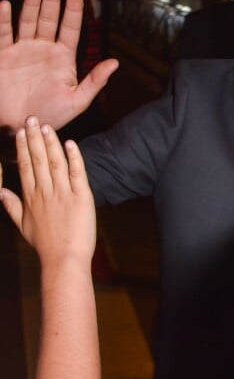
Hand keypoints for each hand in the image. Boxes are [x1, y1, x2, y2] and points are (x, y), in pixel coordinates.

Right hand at [0, 0, 118, 130]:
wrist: (21, 128)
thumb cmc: (51, 116)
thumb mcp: (77, 101)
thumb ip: (95, 82)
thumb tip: (115, 63)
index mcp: (63, 58)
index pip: (70, 28)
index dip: (73, 9)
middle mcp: (43, 50)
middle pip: (49, 19)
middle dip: (52, 0)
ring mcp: (22, 51)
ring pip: (28, 21)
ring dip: (32, 3)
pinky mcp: (2, 56)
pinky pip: (3, 34)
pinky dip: (3, 20)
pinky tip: (6, 5)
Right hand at [0, 116, 95, 267]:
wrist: (64, 258)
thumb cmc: (46, 244)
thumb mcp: (23, 226)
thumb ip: (12, 206)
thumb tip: (0, 191)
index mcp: (31, 197)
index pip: (25, 167)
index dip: (22, 148)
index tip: (20, 132)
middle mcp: (45, 192)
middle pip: (37, 160)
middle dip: (33, 138)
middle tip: (31, 119)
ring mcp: (63, 193)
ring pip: (55, 162)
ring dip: (50, 143)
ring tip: (45, 127)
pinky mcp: (82, 196)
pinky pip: (77, 173)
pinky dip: (74, 157)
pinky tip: (70, 143)